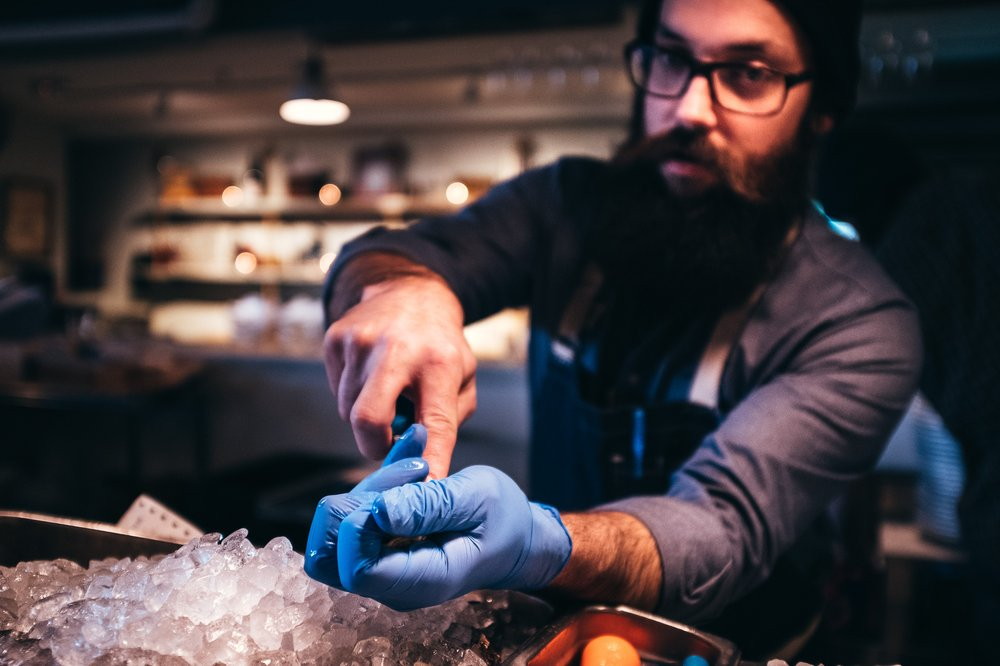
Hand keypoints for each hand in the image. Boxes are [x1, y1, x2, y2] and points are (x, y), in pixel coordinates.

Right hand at [324, 272, 476, 478]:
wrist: (410, 292)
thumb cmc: (440, 347)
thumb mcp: (463, 380)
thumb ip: (446, 423)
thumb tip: (425, 469)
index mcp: (439, 363)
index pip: (433, 425)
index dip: (427, 462)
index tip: (423, 491)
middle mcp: (396, 349)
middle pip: (367, 420)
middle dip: (374, 445)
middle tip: (388, 443)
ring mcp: (360, 342)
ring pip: (348, 412)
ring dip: (368, 416)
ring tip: (389, 392)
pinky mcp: (334, 339)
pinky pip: (337, 392)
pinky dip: (353, 396)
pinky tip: (372, 375)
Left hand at [335, 465, 571, 610]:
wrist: (516, 538)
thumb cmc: (503, 519)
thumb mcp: (478, 498)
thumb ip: (429, 505)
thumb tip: (377, 511)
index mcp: (422, 581)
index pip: (356, 568)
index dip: (359, 525)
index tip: (398, 492)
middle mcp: (392, 584)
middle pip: (329, 553)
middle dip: (358, 501)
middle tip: (410, 471)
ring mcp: (381, 570)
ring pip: (334, 532)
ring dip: (368, 488)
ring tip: (418, 462)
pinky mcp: (376, 551)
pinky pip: (351, 520)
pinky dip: (374, 488)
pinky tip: (411, 464)